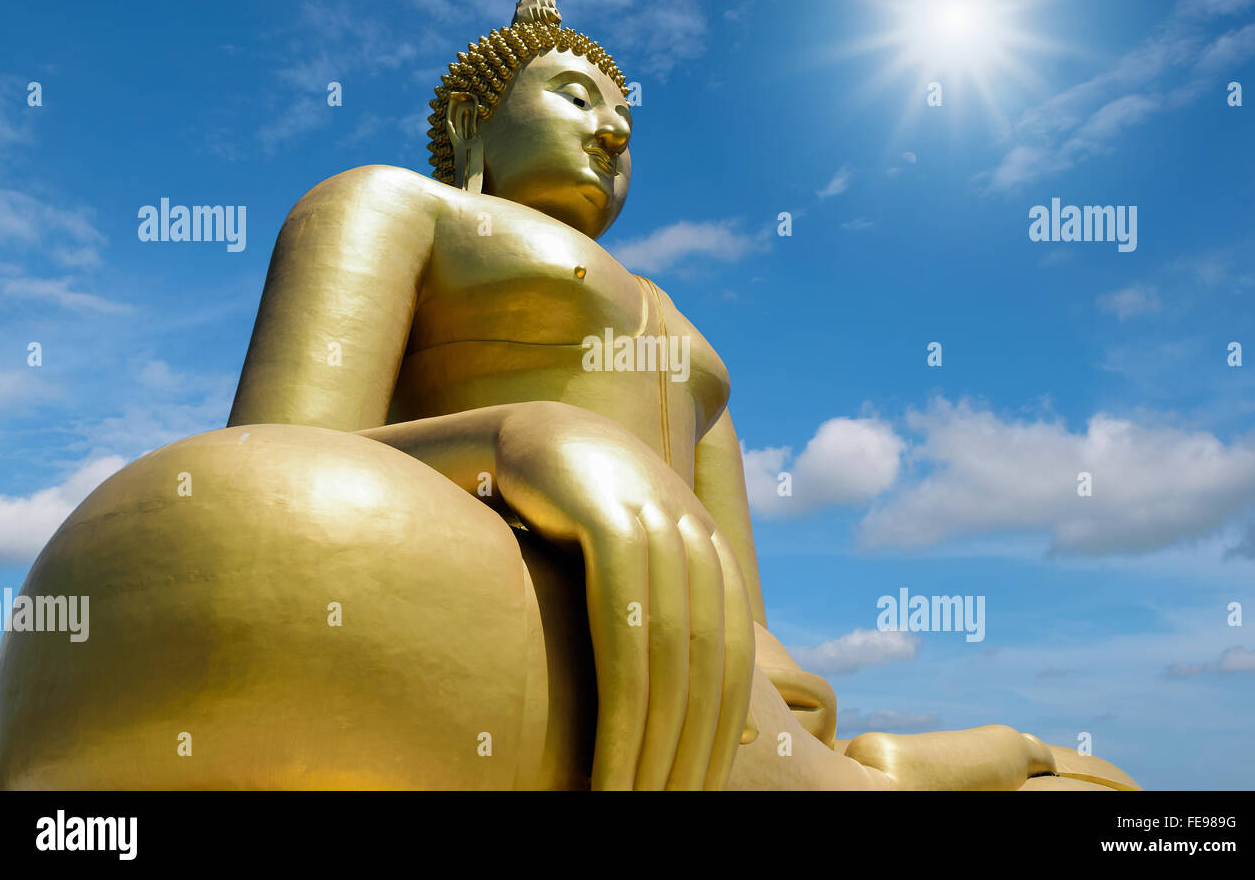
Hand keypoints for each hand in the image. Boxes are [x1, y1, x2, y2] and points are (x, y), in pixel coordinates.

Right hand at [492, 401, 754, 789]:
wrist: (525, 433)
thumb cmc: (569, 516)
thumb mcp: (632, 572)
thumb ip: (674, 633)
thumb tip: (724, 730)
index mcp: (712, 555)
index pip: (729, 668)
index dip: (716, 741)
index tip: (693, 799)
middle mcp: (698, 539)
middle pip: (708, 674)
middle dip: (690, 758)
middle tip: (670, 820)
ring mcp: (660, 527)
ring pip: (672, 667)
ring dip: (657, 754)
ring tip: (635, 813)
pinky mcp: (612, 525)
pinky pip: (626, 642)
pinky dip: (623, 716)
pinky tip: (610, 767)